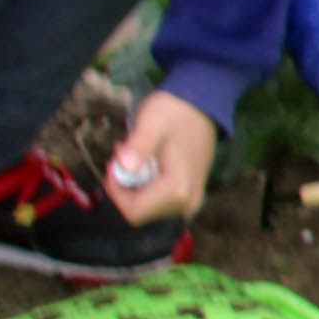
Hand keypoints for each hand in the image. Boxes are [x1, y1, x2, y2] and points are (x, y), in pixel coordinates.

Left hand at [104, 90, 217, 225]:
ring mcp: (190, 203)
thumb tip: (125, 166)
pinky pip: (158, 202)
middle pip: (140, 212)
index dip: (116, 190)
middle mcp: (187, 203)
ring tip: (139, 157)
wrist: (202, 106)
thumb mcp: (152, 123)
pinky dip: (146, 186)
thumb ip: (139, 145)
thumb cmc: (175, 113)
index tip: (116, 162)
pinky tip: (149, 164)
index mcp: (177, 190)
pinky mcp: (189, 197)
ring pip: (147, 208)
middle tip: (127, 156)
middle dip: (126, 187)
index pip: (133, 212)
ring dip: (135, 186)